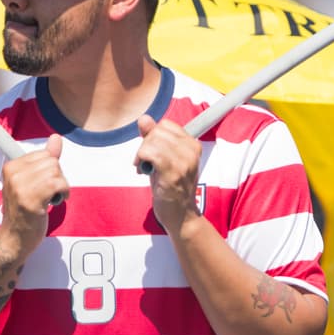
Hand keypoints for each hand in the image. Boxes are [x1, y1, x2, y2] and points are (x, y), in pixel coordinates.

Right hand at [0, 134, 66, 256]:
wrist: (14, 239)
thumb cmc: (25, 211)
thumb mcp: (32, 181)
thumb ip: (45, 159)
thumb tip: (56, 138)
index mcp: (11, 167)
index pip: (45, 154)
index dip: (51, 171)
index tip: (42, 185)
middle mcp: (13, 174)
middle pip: (52, 162)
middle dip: (57, 178)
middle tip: (47, 194)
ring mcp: (21, 187)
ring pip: (57, 172)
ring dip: (60, 187)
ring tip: (49, 199)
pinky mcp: (31, 200)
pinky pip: (59, 184)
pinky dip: (63, 193)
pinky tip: (54, 202)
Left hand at [135, 115, 200, 234]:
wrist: (181, 215)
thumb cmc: (172, 188)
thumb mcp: (165, 158)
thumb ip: (154, 137)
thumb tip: (144, 118)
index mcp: (192, 145)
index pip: (166, 125)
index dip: (153, 136)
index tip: (152, 152)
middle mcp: (191, 151)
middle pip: (157, 131)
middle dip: (146, 145)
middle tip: (146, 162)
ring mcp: (183, 162)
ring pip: (151, 142)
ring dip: (142, 154)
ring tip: (145, 168)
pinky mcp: (173, 173)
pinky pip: (149, 153)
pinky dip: (141, 160)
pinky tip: (143, 171)